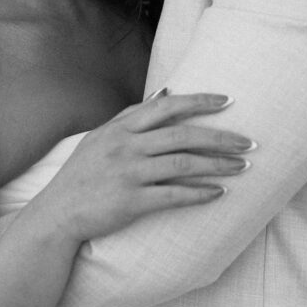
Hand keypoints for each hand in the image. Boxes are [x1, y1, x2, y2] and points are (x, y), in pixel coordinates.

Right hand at [35, 91, 253, 243]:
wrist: (56, 214)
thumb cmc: (81, 175)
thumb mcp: (100, 137)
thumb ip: (131, 115)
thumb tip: (165, 92)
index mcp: (120, 127)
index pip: (166, 106)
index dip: (199, 101)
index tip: (228, 101)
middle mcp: (125, 146)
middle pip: (182, 134)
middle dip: (220, 137)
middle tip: (249, 142)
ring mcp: (128, 173)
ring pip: (183, 164)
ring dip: (217, 165)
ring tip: (242, 167)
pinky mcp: (131, 202)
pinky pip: (173, 195)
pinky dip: (199, 193)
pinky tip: (219, 193)